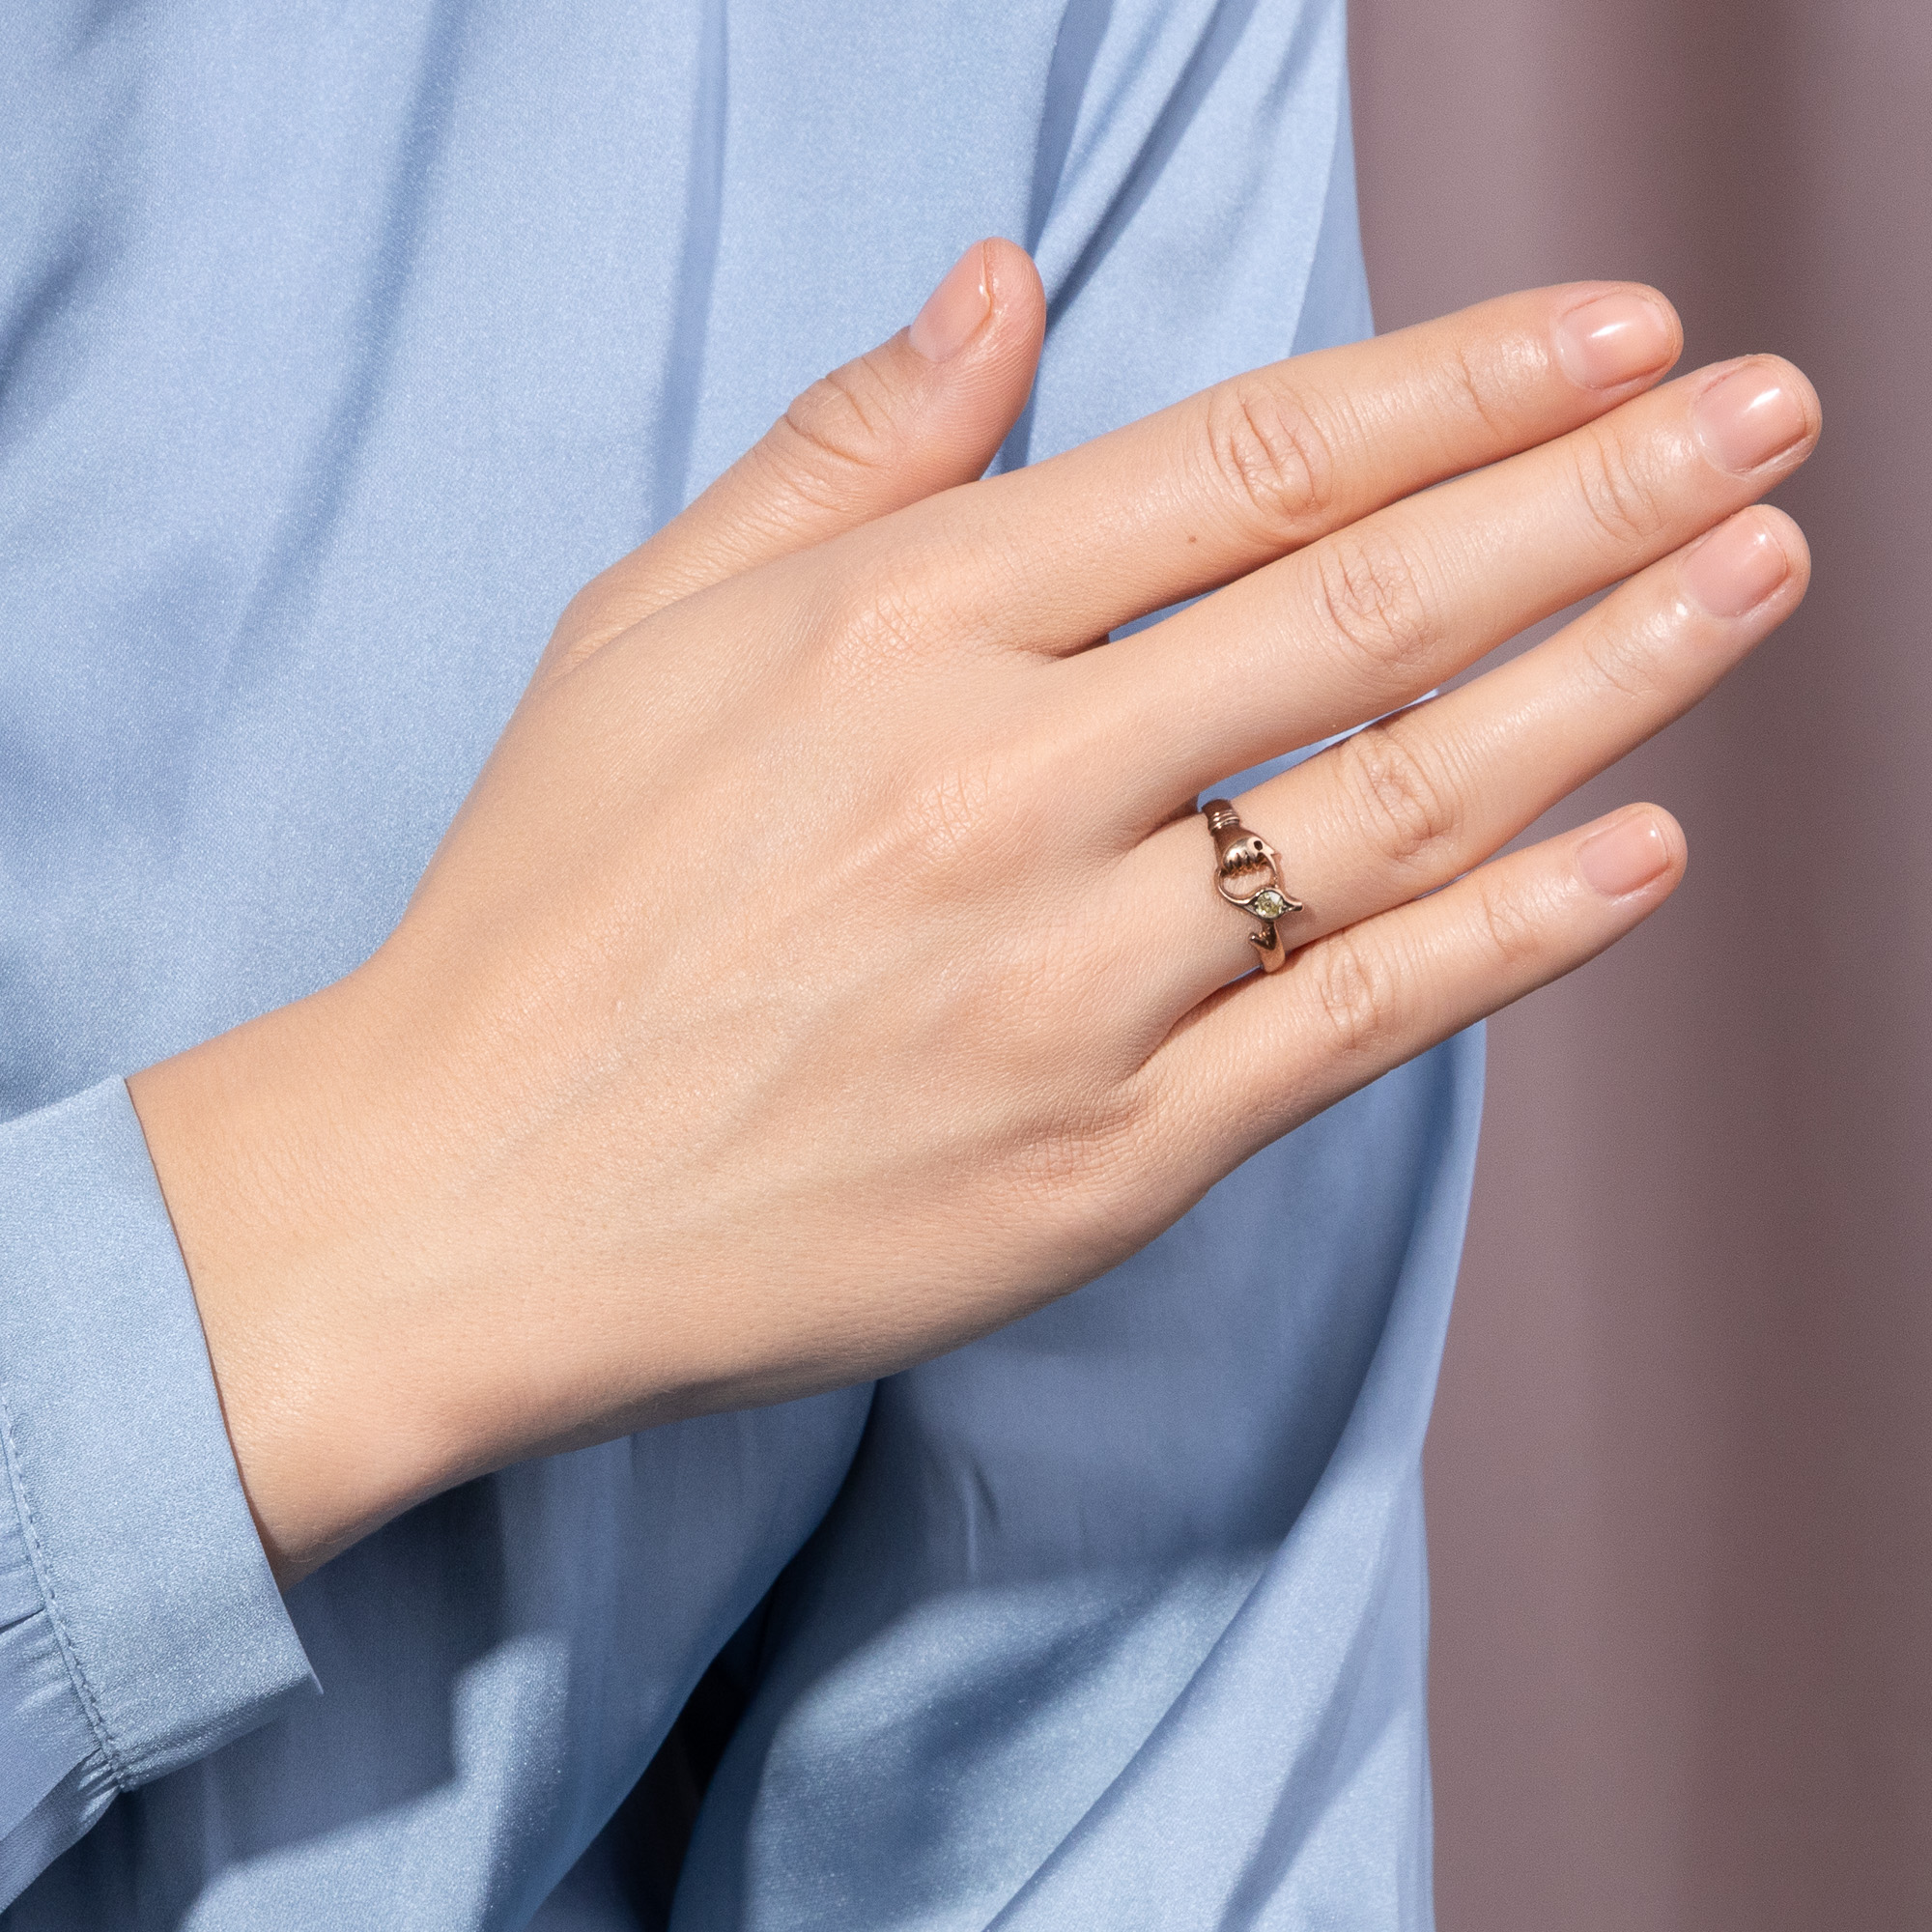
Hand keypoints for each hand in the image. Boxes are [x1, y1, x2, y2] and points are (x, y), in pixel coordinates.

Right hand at [129, 243, 1817, 1582]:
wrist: (469, 1197)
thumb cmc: (552, 902)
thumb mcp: (648, 628)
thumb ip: (843, 450)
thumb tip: (1004, 280)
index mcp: (895, 630)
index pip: (1244, 464)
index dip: (1457, 384)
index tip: (1613, 334)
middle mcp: (1001, 787)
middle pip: (1364, 608)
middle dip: (1597, 493)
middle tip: (1766, 415)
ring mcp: (1065, 984)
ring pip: (1396, 804)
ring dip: (1607, 677)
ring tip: (1755, 578)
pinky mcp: (1100, 1157)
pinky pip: (1348, 1024)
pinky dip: (1510, 935)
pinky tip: (1641, 850)